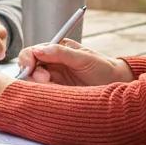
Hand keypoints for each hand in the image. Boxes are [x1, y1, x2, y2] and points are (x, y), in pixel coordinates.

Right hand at [16, 38, 133, 86]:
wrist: (118, 85)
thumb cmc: (104, 67)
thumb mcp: (84, 58)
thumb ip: (61, 53)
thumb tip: (39, 50)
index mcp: (56, 50)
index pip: (32, 52)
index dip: (27, 59)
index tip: (29, 67)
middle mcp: (52, 63)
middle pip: (29, 68)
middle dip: (32, 74)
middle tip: (46, 79)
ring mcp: (54, 78)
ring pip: (34, 82)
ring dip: (38, 85)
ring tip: (54, 87)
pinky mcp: (57, 92)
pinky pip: (43, 93)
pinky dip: (45, 94)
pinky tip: (57, 94)